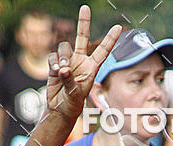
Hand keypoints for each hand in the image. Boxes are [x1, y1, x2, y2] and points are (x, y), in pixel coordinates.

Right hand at [46, 5, 120, 120]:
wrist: (59, 108)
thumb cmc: (72, 104)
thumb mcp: (76, 94)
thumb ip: (70, 80)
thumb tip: (63, 68)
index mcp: (91, 68)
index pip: (102, 51)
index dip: (110, 39)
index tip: (119, 28)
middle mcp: (80, 61)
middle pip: (82, 37)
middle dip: (83, 22)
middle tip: (85, 8)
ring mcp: (68, 61)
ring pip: (64, 47)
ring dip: (63, 58)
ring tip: (63, 71)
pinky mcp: (55, 64)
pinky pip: (53, 56)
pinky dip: (53, 62)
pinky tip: (55, 72)